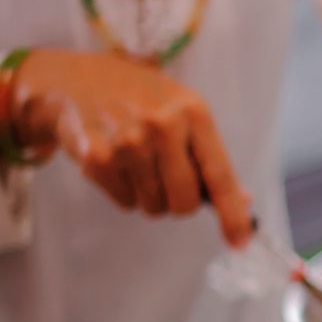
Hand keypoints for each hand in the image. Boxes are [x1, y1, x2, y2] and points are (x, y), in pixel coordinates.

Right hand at [9, 49, 252, 245]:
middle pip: (184, 203)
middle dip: (178, 200)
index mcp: (194, 113)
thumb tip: (244, 201)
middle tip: (166, 175)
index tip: (240, 243)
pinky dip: (123, 190)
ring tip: (136, 159)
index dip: (233, 215)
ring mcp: (128, 142)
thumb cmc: (144, 101)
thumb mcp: (186, 115)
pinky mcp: (97, 157)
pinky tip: (115, 159)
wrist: (78, 79)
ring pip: (153, 206)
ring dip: (148, 193)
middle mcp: (163, 126)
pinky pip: (125, 203)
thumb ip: (213, 159)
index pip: (220, 176)